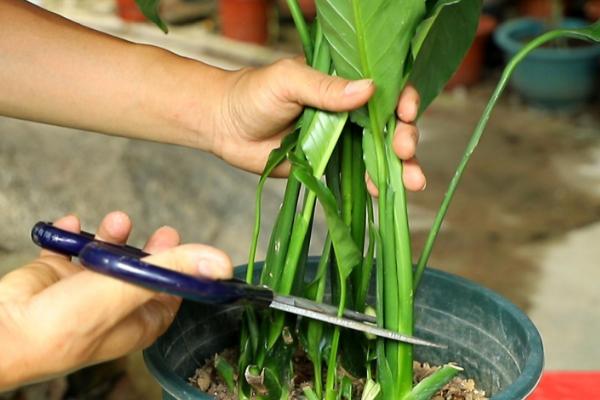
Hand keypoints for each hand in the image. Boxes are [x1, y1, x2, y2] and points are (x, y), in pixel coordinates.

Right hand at [0, 212, 231, 390]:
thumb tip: (221, 263)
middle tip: (164, 231)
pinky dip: (72, 233)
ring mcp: (84, 290)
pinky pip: (70, 246)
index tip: (190, 248)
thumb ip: (175, 270)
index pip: (174, 292)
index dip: (184, 270)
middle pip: (144, 270)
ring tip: (116, 220)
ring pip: (109, 254)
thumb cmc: (68, 323)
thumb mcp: (131, 288)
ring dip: (113, 234)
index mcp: (140, 320)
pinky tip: (71, 223)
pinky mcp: (57, 273)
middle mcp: (115, 305)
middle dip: (152, 248)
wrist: (5, 327)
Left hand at [211, 58, 425, 191]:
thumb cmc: (253, 94)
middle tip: (403, 150)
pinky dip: (374, 183)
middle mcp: (348, 110)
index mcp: (342, 83)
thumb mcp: (289, 81)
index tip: (407, 113)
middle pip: (389, 123)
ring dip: (400, 166)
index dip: (403, 100)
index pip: (384, 88)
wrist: (224, 127)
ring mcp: (341, 138)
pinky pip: (357, 173)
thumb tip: (369, 89)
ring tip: (412, 181)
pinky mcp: (329, 163)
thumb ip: (326, 88)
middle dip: (405, 137)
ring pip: (379, 152)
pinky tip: (384, 192)